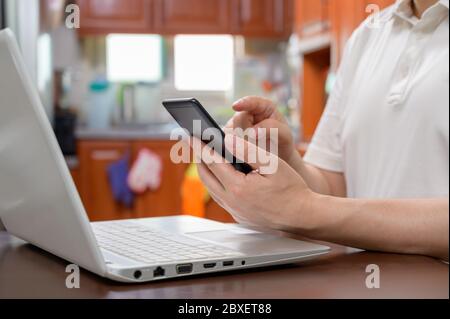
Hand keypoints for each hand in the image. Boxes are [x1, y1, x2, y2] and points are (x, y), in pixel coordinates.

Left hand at [189, 134, 316, 231]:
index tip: (190, 135)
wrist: (303, 217)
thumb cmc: (292, 189)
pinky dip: (216, 183)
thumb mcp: (272, 164)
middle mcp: (232, 202)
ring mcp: (235, 211)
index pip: (212, 162)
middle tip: (195, 143)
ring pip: (211, 188)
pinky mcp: (239, 216)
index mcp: (238, 188)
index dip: (200, 147)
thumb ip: (247, 150)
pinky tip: (220, 174)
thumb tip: (227, 139)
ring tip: (205, 155)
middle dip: (199, 158)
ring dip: (206, 171)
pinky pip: (221, 197)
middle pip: (206, 176)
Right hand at [225, 96, 298, 168]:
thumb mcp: (284, 134)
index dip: (243, 103)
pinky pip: (226, 141)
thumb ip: (270, 128)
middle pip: (238, 119)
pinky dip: (234, 148)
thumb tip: (251, 132)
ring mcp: (237, 124)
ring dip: (241, 142)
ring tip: (255, 149)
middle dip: (246, 133)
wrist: (278, 157)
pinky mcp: (230, 136)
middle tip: (259, 144)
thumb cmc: (283, 142)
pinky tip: (244, 152)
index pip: (252, 102)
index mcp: (263, 106)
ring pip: (230, 131)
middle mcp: (247, 113)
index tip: (235, 106)